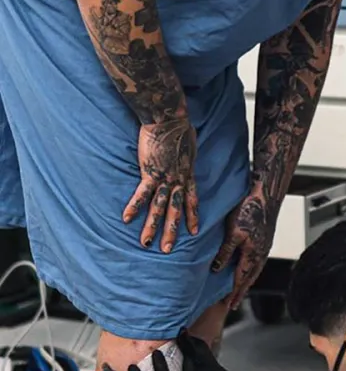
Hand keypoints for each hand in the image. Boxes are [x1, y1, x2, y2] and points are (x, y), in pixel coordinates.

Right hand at [124, 117, 198, 252]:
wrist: (170, 120)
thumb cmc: (179, 128)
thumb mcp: (189, 147)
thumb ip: (186, 157)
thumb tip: (185, 155)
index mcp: (187, 175)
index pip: (192, 201)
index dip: (192, 216)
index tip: (194, 232)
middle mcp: (178, 181)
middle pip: (176, 211)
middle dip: (172, 231)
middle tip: (168, 250)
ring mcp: (165, 178)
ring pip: (159, 207)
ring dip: (153, 226)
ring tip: (147, 243)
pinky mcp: (151, 173)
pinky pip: (142, 194)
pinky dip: (135, 206)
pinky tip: (127, 219)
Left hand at [213, 187, 276, 309]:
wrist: (266, 195)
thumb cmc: (250, 210)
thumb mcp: (233, 232)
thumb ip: (225, 252)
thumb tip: (216, 269)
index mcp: (253, 254)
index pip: (242, 279)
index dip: (234, 292)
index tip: (229, 305)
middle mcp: (261, 253)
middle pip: (250, 278)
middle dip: (241, 292)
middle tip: (233, 304)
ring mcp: (264, 246)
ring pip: (254, 270)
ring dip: (246, 281)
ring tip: (239, 289)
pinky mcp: (265, 239)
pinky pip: (257, 261)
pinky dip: (251, 270)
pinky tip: (247, 267)